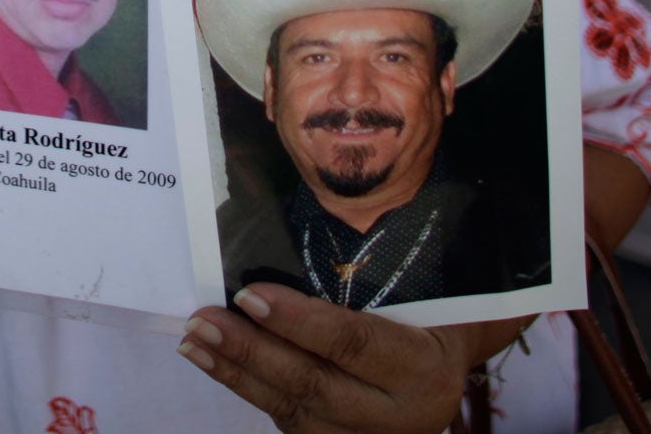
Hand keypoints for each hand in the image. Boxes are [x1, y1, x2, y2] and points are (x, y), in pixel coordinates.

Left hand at [177, 284, 467, 431]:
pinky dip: (252, 391)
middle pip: (314, 386)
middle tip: (204, 323)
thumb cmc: (438, 308)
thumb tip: (290, 235)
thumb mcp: (423, 289)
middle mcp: (402, 417)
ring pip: (295, 412)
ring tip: (195, 343)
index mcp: (425, 369)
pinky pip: (293, 422)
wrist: (455, 361)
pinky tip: (220, 366)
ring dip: (238, 376)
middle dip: (251, 353)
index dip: (297, 322)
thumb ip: (369, 277)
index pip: (352, 344)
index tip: (249, 295)